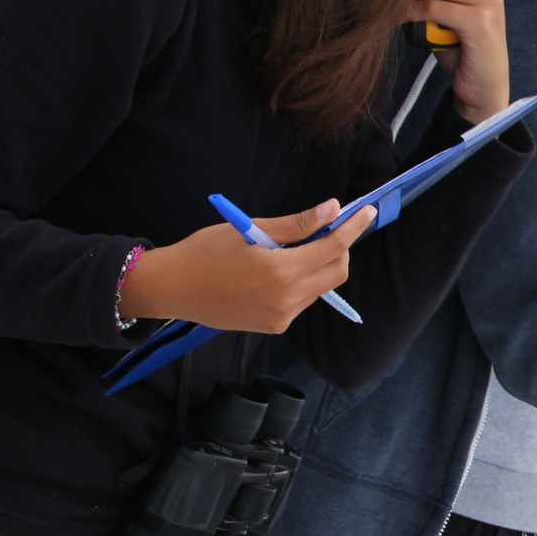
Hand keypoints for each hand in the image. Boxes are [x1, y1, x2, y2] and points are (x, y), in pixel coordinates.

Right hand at [118, 199, 378, 334]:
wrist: (169, 289)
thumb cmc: (203, 252)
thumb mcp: (249, 229)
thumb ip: (296, 224)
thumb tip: (332, 209)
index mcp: (280, 271)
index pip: (333, 246)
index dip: (354, 227)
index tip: (367, 212)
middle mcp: (287, 299)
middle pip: (337, 271)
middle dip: (340, 248)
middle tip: (327, 228)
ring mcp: (281, 317)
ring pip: (321, 287)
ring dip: (319, 264)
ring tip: (292, 248)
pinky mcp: (274, 326)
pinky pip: (303, 301)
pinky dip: (302, 281)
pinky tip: (278, 269)